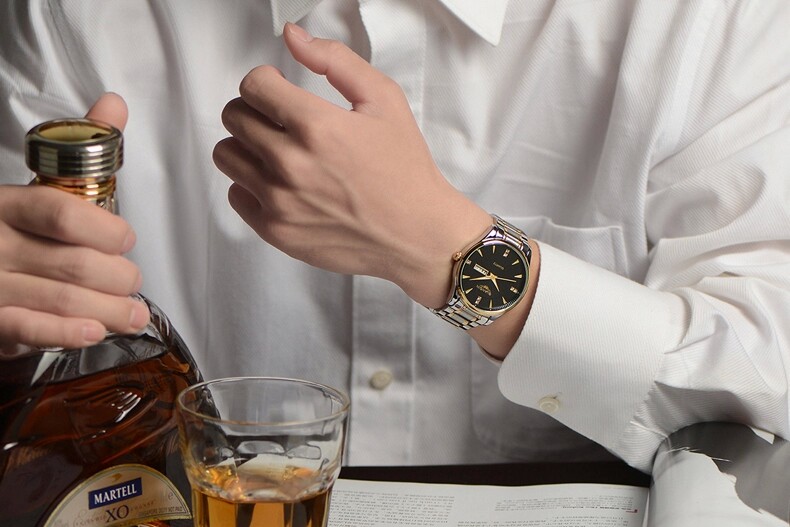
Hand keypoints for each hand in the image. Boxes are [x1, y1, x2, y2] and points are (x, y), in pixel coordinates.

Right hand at [0, 93, 149, 348]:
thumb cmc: (10, 229)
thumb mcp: (36, 186)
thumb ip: (79, 149)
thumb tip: (114, 103)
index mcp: (4, 204)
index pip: (59, 212)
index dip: (105, 230)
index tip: (127, 240)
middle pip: (71, 262)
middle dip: (117, 277)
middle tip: (133, 282)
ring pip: (60, 299)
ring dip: (109, 310)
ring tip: (134, 314)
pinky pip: (29, 329)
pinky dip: (67, 332)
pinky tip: (94, 332)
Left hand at [214, 23, 491, 307]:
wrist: (416, 233)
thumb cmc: (405, 171)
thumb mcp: (383, 100)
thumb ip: (334, 60)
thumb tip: (294, 38)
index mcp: (316, 126)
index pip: (252, 85)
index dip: (265, 80)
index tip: (276, 89)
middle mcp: (291, 164)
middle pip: (234, 116)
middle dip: (254, 109)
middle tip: (279, 119)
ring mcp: (279, 200)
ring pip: (226, 154)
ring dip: (246, 145)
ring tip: (276, 149)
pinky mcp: (276, 230)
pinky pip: (235, 195)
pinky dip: (251, 184)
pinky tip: (279, 181)